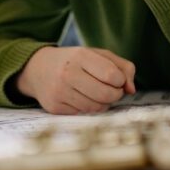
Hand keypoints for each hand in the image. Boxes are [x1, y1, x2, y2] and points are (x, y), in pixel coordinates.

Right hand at [16, 46, 135, 114]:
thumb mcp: (97, 55)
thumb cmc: (74, 61)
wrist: (37, 69)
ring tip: (96, 94)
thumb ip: (122, 67)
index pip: (112, 75)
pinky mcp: (54, 107)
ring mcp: (59, 92)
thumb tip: (131, 90)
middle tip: (112, 90)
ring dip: (103, 103)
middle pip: (106, 94)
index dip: (120, 80)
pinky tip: (82, 99)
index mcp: (80, 56)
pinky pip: (83, 114)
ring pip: (96, 108)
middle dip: (115, 95)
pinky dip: (88, 109)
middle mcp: (67, 74)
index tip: (116, 79)